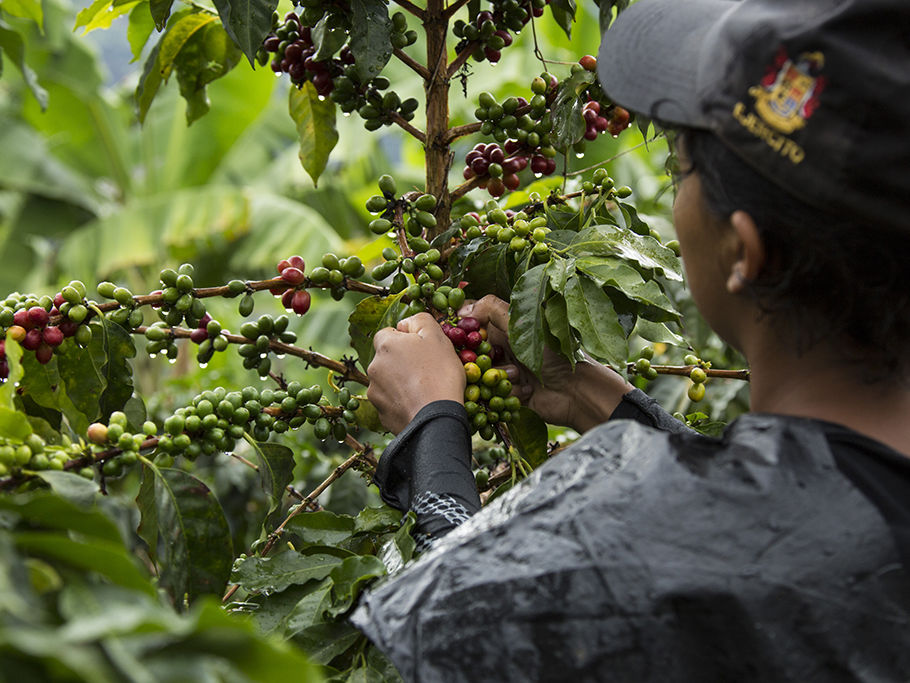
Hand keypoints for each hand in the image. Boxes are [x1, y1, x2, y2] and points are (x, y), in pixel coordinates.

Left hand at [367, 313, 465, 433]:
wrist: (436, 419)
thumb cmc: (439, 373)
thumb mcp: (437, 336)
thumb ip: (420, 320)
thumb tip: (406, 323)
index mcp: (385, 345)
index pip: (388, 333)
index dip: (406, 339)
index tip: (422, 349)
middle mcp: (373, 367)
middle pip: (387, 358)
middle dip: (402, 362)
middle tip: (426, 369)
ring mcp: (375, 393)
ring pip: (388, 381)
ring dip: (401, 382)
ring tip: (424, 389)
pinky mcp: (381, 415)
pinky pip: (391, 402)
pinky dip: (402, 402)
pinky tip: (419, 404)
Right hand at [462, 295, 632, 431]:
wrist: (576, 391)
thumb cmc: (554, 354)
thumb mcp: (523, 324)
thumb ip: (492, 310)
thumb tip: (462, 310)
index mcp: (505, 326)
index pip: (473, 322)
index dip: (465, 330)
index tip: (464, 336)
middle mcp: (502, 347)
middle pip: (471, 351)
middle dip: (483, 358)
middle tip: (500, 359)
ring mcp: (505, 370)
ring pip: (481, 375)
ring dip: (500, 377)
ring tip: (521, 376)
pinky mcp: (508, 393)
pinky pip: (493, 395)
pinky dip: (508, 392)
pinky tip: (528, 390)